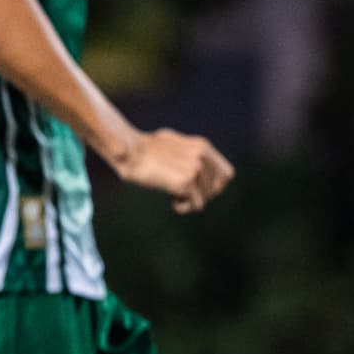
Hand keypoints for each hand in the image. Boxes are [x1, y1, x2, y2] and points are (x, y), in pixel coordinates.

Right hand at [113, 127, 233, 213]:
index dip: (215, 186)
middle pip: (218, 188)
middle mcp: (202, 154)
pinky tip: (172, 201)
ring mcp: (195, 167)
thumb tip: (199, 170)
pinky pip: (196, 205)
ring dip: (190, 201)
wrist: (127, 151)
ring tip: (174, 194)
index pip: (226, 174)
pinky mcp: (186, 180)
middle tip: (184, 195)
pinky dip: (183, 207)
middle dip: (203, 196)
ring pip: (206, 197)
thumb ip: (191, 155)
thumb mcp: (173, 146)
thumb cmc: (144, 150)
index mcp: (202, 146)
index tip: (197, 190)